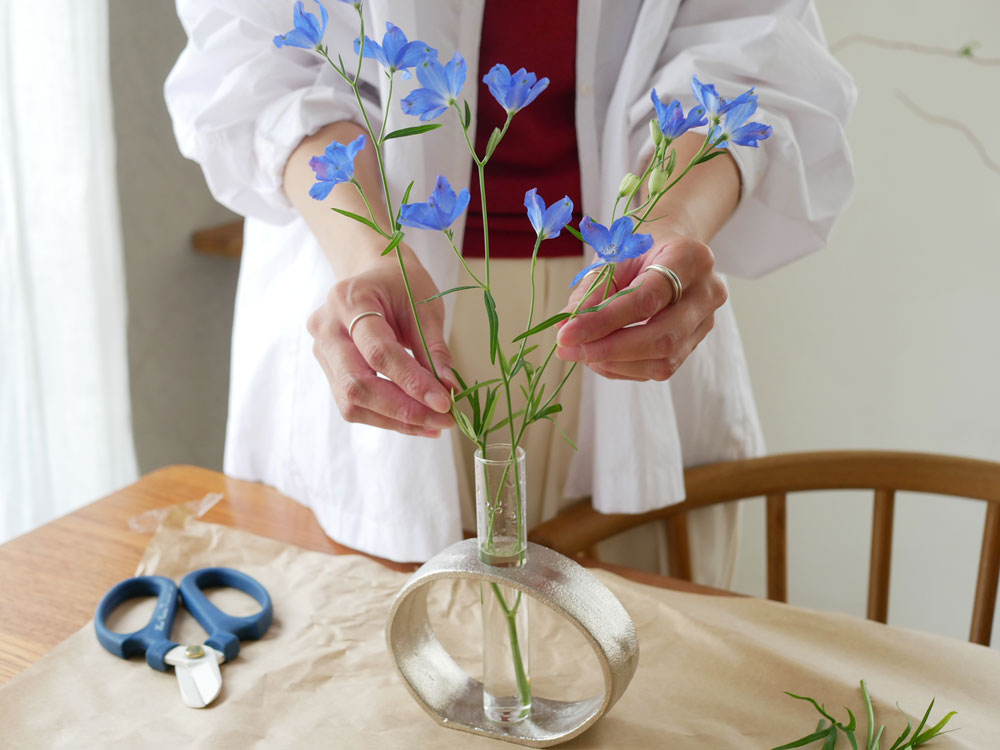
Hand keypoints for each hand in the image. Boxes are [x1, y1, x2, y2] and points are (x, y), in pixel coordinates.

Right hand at [306, 247, 457, 435]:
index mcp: (348, 301)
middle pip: (356, 385)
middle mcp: (326, 329)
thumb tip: (447, 390)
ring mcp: (323, 353)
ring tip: (434, 424)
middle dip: (403, 410)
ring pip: (352, 402)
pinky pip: (355, 405)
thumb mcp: (425, 306)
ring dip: (397, 420)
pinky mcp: (330, 372)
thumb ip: (433, 348)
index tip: (444, 402)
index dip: (412, 382)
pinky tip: (417, 420)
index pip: (379, 353)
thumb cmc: (401, 285)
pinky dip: (388, 417)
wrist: (373, 275)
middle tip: (443, 420)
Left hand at [555, 235, 727, 380]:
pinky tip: (600, 355)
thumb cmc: (640, 249)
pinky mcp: (695, 343)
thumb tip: (565, 329)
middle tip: (568, 350)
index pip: (646, 299)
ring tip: (581, 352)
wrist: (671, 247)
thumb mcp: (612, 258)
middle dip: (609, 350)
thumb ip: (591, 292)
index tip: (566, 334)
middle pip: (662, 337)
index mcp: (689, 258)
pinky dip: (623, 367)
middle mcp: (706, 292)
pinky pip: (660, 368)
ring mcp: (706, 321)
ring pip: (663, 361)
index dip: (604, 321)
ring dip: (615, 363)